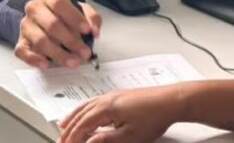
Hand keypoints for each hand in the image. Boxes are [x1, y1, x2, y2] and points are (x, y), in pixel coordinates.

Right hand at [15, 0, 101, 68]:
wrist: (47, 16)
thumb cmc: (65, 14)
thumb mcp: (81, 9)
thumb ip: (91, 18)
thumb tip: (94, 32)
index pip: (60, 3)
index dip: (74, 17)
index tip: (87, 30)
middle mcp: (35, 8)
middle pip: (51, 24)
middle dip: (71, 41)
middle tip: (84, 52)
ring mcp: (26, 25)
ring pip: (40, 40)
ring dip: (59, 54)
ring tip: (74, 61)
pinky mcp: (21, 41)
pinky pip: (24, 51)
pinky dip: (35, 59)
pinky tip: (47, 64)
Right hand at [58, 85, 183, 142]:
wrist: (172, 100)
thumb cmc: (154, 116)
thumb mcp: (129, 136)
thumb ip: (105, 140)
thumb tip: (88, 142)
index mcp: (107, 108)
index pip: (82, 126)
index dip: (72, 139)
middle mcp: (107, 98)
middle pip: (81, 115)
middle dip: (69, 130)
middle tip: (61, 141)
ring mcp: (113, 95)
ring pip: (86, 106)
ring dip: (74, 117)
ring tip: (64, 127)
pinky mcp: (119, 95)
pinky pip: (95, 102)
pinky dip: (85, 110)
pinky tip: (87, 114)